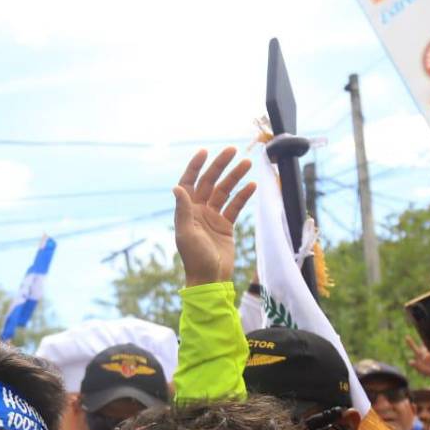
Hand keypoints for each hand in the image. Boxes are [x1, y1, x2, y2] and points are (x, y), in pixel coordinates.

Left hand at [173, 147, 255, 286]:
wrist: (210, 278)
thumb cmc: (195, 259)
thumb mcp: (186, 234)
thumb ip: (183, 210)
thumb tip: (176, 187)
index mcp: (186, 211)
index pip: (189, 183)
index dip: (195, 167)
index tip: (204, 151)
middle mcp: (198, 211)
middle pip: (209, 182)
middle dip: (220, 166)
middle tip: (233, 150)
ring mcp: (212, 217)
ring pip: (224, 191)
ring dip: (234, 177)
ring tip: (247, 163)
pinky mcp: (225, 226)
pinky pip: (235, 206)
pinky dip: (243, 195)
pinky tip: (252, 185)